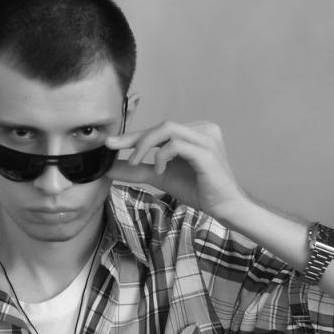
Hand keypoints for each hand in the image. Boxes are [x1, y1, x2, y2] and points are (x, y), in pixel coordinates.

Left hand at [105, 121, 247, 218]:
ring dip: (145, 145)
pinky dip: (162, 155)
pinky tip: (160, 170)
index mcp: (194, 132)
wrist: (224, 207)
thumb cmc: (198, 190)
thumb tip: (109, 168)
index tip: (110, 143)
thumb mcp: (160, 177)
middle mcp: (202, 129)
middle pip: (162, 126)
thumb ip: (137, 170)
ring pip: (167, 129)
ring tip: (135, 162)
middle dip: (135, 137)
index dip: (134, 135)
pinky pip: (176, 144)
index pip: (160, 130)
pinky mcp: (207, 151)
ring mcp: (206, 138)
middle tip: (112, 147)